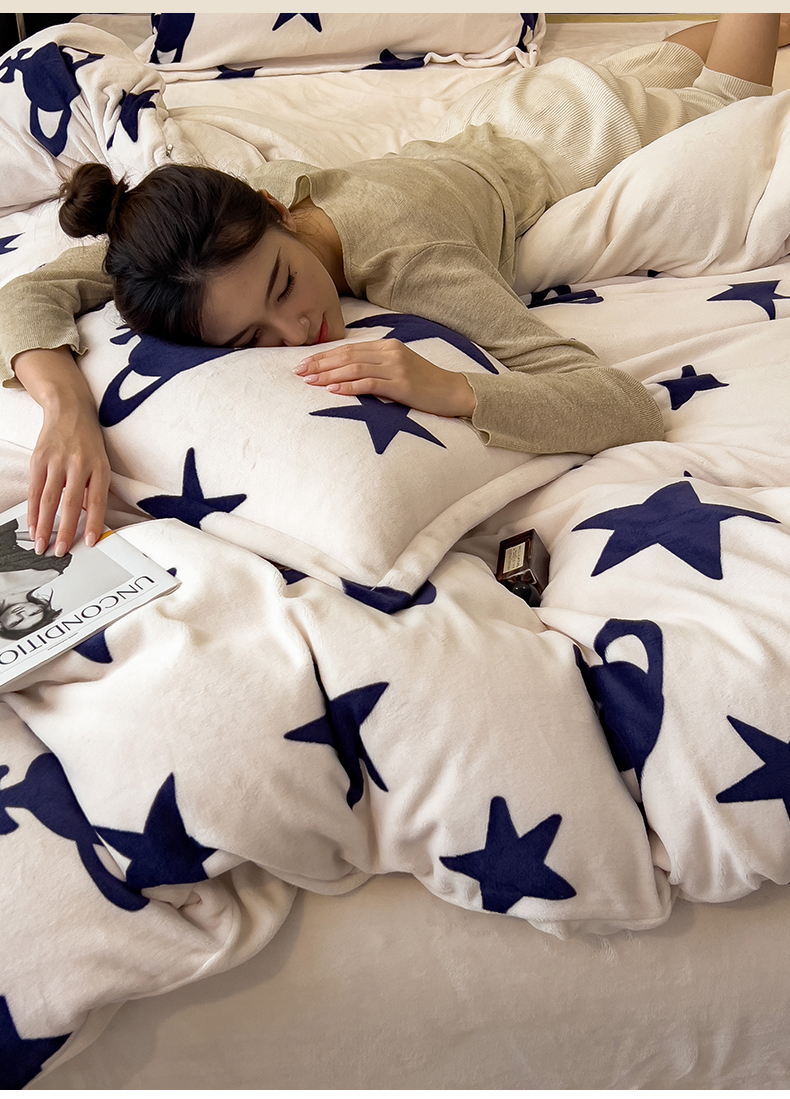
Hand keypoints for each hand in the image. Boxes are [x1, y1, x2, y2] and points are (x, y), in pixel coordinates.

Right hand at [13, 347, 110, 555]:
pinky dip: (33, 510)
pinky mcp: (39, 458)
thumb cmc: (89, 442)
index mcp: (99, 467)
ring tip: (41, 545)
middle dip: (64, 530)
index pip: (97, 500)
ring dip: (44, 525)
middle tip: (59, 552)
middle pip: (71, 503)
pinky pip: (35, 489)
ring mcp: (57, 461)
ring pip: (49, 499)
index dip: (92, 523)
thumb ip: (94, 489)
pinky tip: (32, 526)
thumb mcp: (100, 462)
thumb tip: (87, 520)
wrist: (70, 409)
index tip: (89, 542)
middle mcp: (78, 464)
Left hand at [295, 338, 475, 417]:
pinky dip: (349, 386)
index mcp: (386, 346)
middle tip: (298, 372)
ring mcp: (396, 367)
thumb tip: (346, 373)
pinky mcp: (401, 384)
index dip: (323, 356)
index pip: (348, 348)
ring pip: (354, 367)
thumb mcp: (398, 369)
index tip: (304, 363)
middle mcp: (389, 352)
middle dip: (320, 364)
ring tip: (309, 381)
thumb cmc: (424, 385)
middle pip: (347, 355)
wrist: (454, 392)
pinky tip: (333, 390)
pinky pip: (369, 383)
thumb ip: (375, 367)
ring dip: (329, 375)